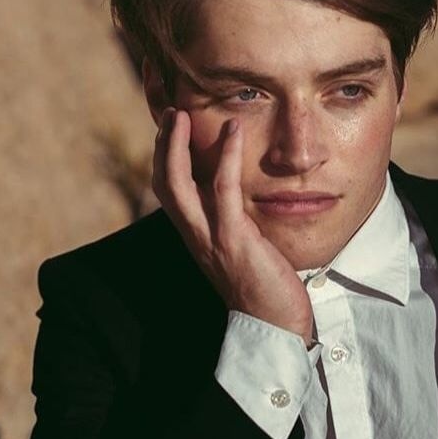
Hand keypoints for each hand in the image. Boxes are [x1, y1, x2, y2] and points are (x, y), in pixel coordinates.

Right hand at [152, 107, 314, 345]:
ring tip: (182, 114)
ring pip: (178, 186)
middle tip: (170, 113)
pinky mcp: (234, 239)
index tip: (171, 129)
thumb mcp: (244, 249)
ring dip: (177, 146)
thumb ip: (234, 224)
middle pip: (163, 184)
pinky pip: (223, 190)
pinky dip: (226, 157)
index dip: (165, 159)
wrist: (274, 326)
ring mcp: (211, 238)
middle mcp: (196, 236)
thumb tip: (240, 200)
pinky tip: (233, 131)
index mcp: (197, 237)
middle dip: (162, 146)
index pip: (170, 192)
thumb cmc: (265, 288)